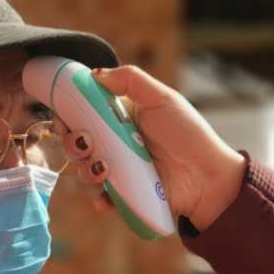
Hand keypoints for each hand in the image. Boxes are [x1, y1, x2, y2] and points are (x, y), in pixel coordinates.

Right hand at [59, 65, 246, 229]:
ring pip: (84, 171)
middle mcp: (115, 143)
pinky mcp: (125, 195)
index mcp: (120, 117)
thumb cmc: (189, 134)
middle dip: (74, 144)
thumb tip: (94, 74)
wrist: (208, 177)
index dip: (69, 115)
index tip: (65, 118)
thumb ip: (130, 80)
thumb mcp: (162, 98)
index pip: (83, 113)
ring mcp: (119, 170)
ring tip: (105, 169)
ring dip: (86, 171)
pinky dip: (99, 199)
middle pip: (77, 143)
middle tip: (87, 144)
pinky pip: (101, 199)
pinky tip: (104, 199)